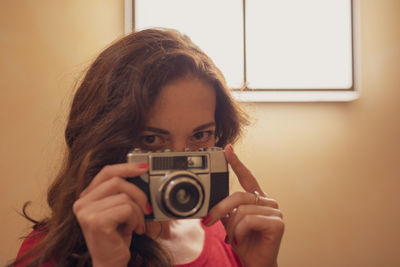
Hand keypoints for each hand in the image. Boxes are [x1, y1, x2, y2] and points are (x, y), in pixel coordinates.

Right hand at [73, 163, 151, 266]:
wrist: (110, 263)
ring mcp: (87, 212)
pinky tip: (130, 230)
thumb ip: (121, 193)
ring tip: (134, 225)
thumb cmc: (116, 238)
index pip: (106, 172)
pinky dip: (135, 220)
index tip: (143, 167)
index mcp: (86, 197)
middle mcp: (82, 203)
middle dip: (138, 194)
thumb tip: (141, 174)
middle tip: (145, 209)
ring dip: (138, 212)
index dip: (126, 167)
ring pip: (125, 197)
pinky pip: (127, 209)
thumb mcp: (118, 210)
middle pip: (118, 181)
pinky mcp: (97, 221)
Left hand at [204, 145, 283, 266]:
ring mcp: (275, 211)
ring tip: (232, 236)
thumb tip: (211, 203)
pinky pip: (249, 220)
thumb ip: (226, 210)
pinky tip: (240, 238)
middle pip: (239, 195)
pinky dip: (239, 231)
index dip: (237, 163)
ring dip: (231, 226)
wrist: (256, 263)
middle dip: (220, 208)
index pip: (247, 177)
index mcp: (257, 199)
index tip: (227, 149)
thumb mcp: (231, 223)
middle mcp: (267, 201)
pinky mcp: (277, 223)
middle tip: (208, 220)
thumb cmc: (245, 243)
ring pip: (242, 209)